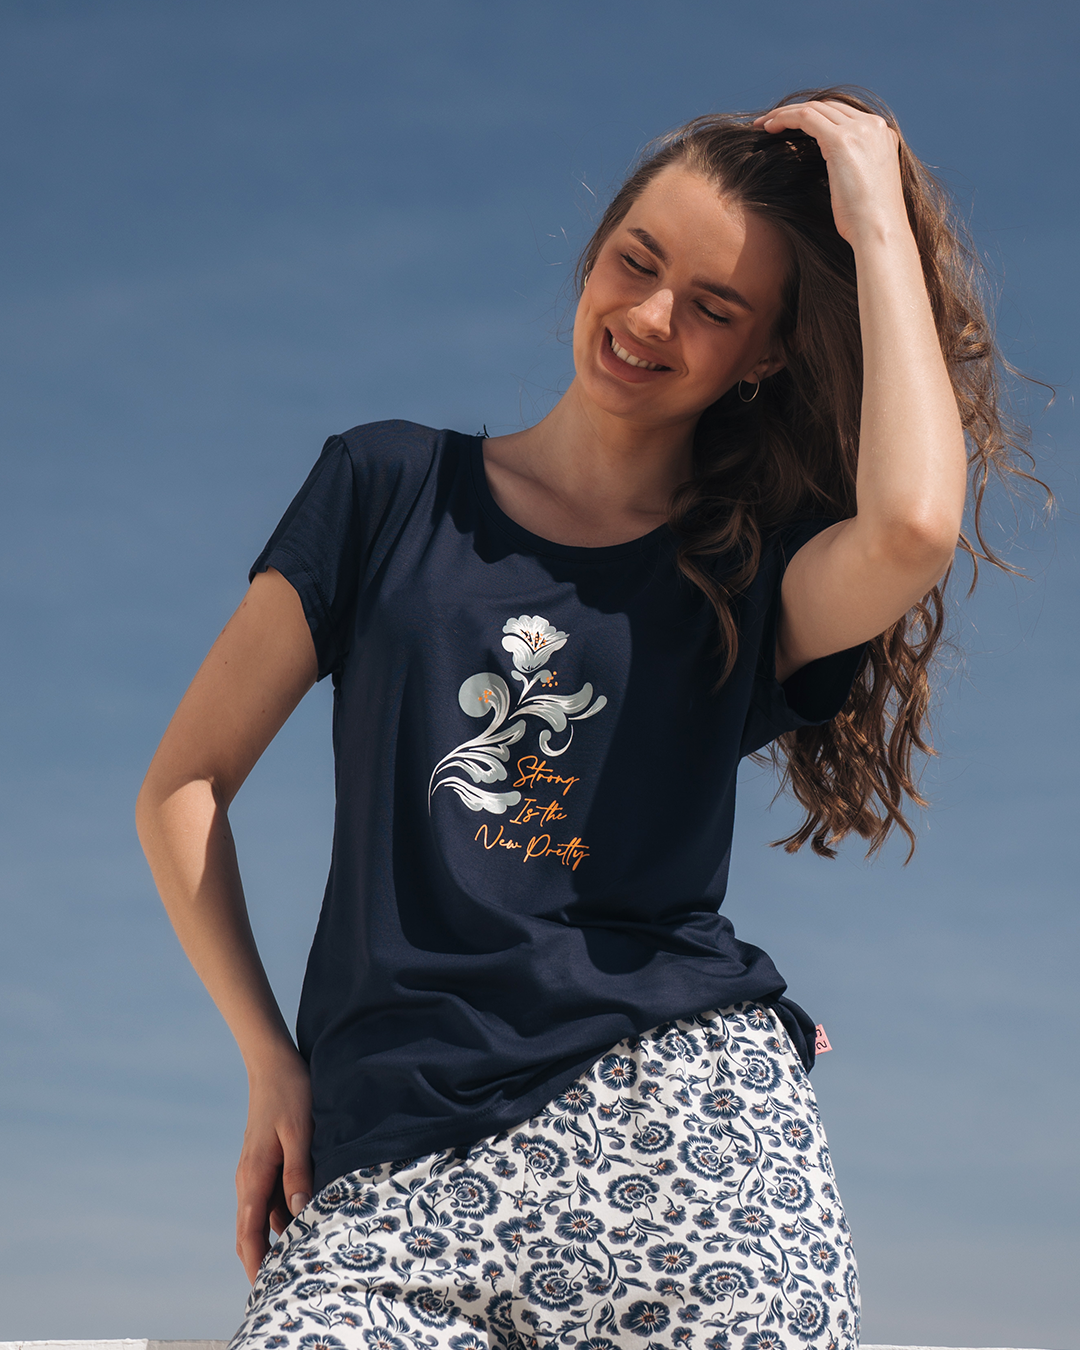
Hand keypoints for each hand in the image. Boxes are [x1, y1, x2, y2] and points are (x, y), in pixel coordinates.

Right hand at [235, 1044, 313, 1282]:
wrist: (273, 1064)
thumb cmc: (290, 1094)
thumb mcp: (300, 1133)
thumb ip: (299, 1172)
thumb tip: (298, 1213)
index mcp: (253, 1176)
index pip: (249, 1233)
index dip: (256, 1264)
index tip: (267, 1290)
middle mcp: (248, 1179)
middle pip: (250, 1232)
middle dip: (264, 1260)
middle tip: (286, 1284)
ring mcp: (253, 1171)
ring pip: (261, 1217)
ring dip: (274, 1237)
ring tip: (301, 1258)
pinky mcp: (263, 1162)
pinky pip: (267, 1199)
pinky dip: (279, 1216)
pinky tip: (302, 1219)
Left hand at [754, 100, 906, 247]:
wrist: (879, 231)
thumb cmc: (868, 223)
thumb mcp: (864, 188)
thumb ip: (854, 170)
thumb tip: (836, 177)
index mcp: (883, 135)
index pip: (843, 115)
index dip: (815, 118)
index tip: (792, 128)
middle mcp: (874, 125)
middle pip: (828, 107)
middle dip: (797, 112)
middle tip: (770, 123)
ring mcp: (859, 129)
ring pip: (814, 108)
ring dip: (785, 114)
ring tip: (763, 125)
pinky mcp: (841, 140)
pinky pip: (806, 117)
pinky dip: (784, 118)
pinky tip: (768, 129)